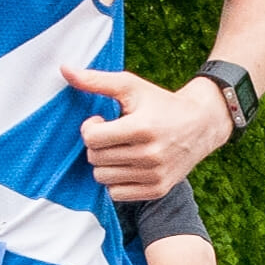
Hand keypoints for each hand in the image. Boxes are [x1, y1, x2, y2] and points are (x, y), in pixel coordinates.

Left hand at [61, 64, 231, 200]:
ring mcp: (155, 175)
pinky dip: (116, 181)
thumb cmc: (160, 103)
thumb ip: (95, 80)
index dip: (90, 128)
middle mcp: (150, 154)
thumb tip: (64, 70)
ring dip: (105, 163)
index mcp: (142, 127)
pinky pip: (117, 194)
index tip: (101, 121)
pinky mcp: (158, 190)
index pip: (92, 139)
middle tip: (112, 135)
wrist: (201, 124)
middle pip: (95, 159)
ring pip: (103, 178)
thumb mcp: (130, 86)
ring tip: (120, 149)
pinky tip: (127, 165)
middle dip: (97, 145)